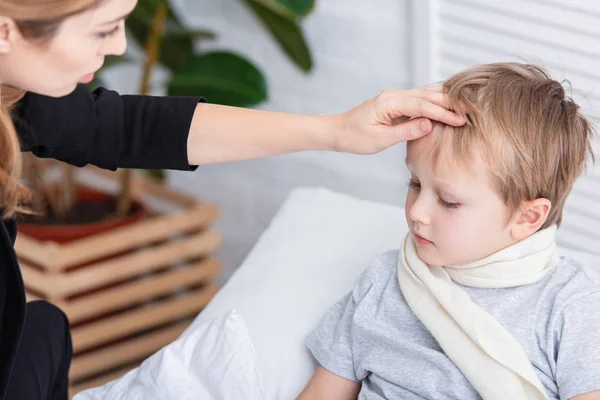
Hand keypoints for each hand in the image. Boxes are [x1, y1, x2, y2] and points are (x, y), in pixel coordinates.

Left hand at [330, 87, 465, 153]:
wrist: (338, 131)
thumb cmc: (355, 137)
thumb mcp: (379, 139)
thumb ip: (405, 131)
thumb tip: (429, 124)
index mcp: (389, 102)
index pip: (423, 106)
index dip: (444, 113)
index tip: (461, 121)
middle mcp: (394, 95)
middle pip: (428, 95)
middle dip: (451, 102)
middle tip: (473, 110)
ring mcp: (396, 97)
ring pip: (426, 95)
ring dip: (446, 100)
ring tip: (466, 107)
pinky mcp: (397, 104)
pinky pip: (420, 100)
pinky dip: (436, 103)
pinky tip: (449, 106)